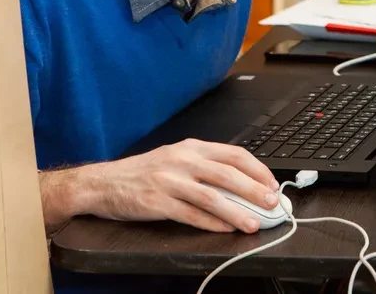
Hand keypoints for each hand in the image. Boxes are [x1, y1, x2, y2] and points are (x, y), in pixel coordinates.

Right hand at [44, 139, 280, 232]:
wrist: (102, 183)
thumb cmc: (143, 172)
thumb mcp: (176, 158)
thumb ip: (205, 166)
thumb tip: (242, 183)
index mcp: (191, 147)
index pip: (234, 154)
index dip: (257, 169)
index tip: (272, 183)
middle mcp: (182, 160)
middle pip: (227, 175)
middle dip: (254, 190)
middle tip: (271, 203)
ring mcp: (169, 181)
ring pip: (212, 197)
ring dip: (237, 212)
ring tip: (253, 223)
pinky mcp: (157, 203)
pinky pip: (190, 214)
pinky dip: (211, 224)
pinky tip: (225, 229)